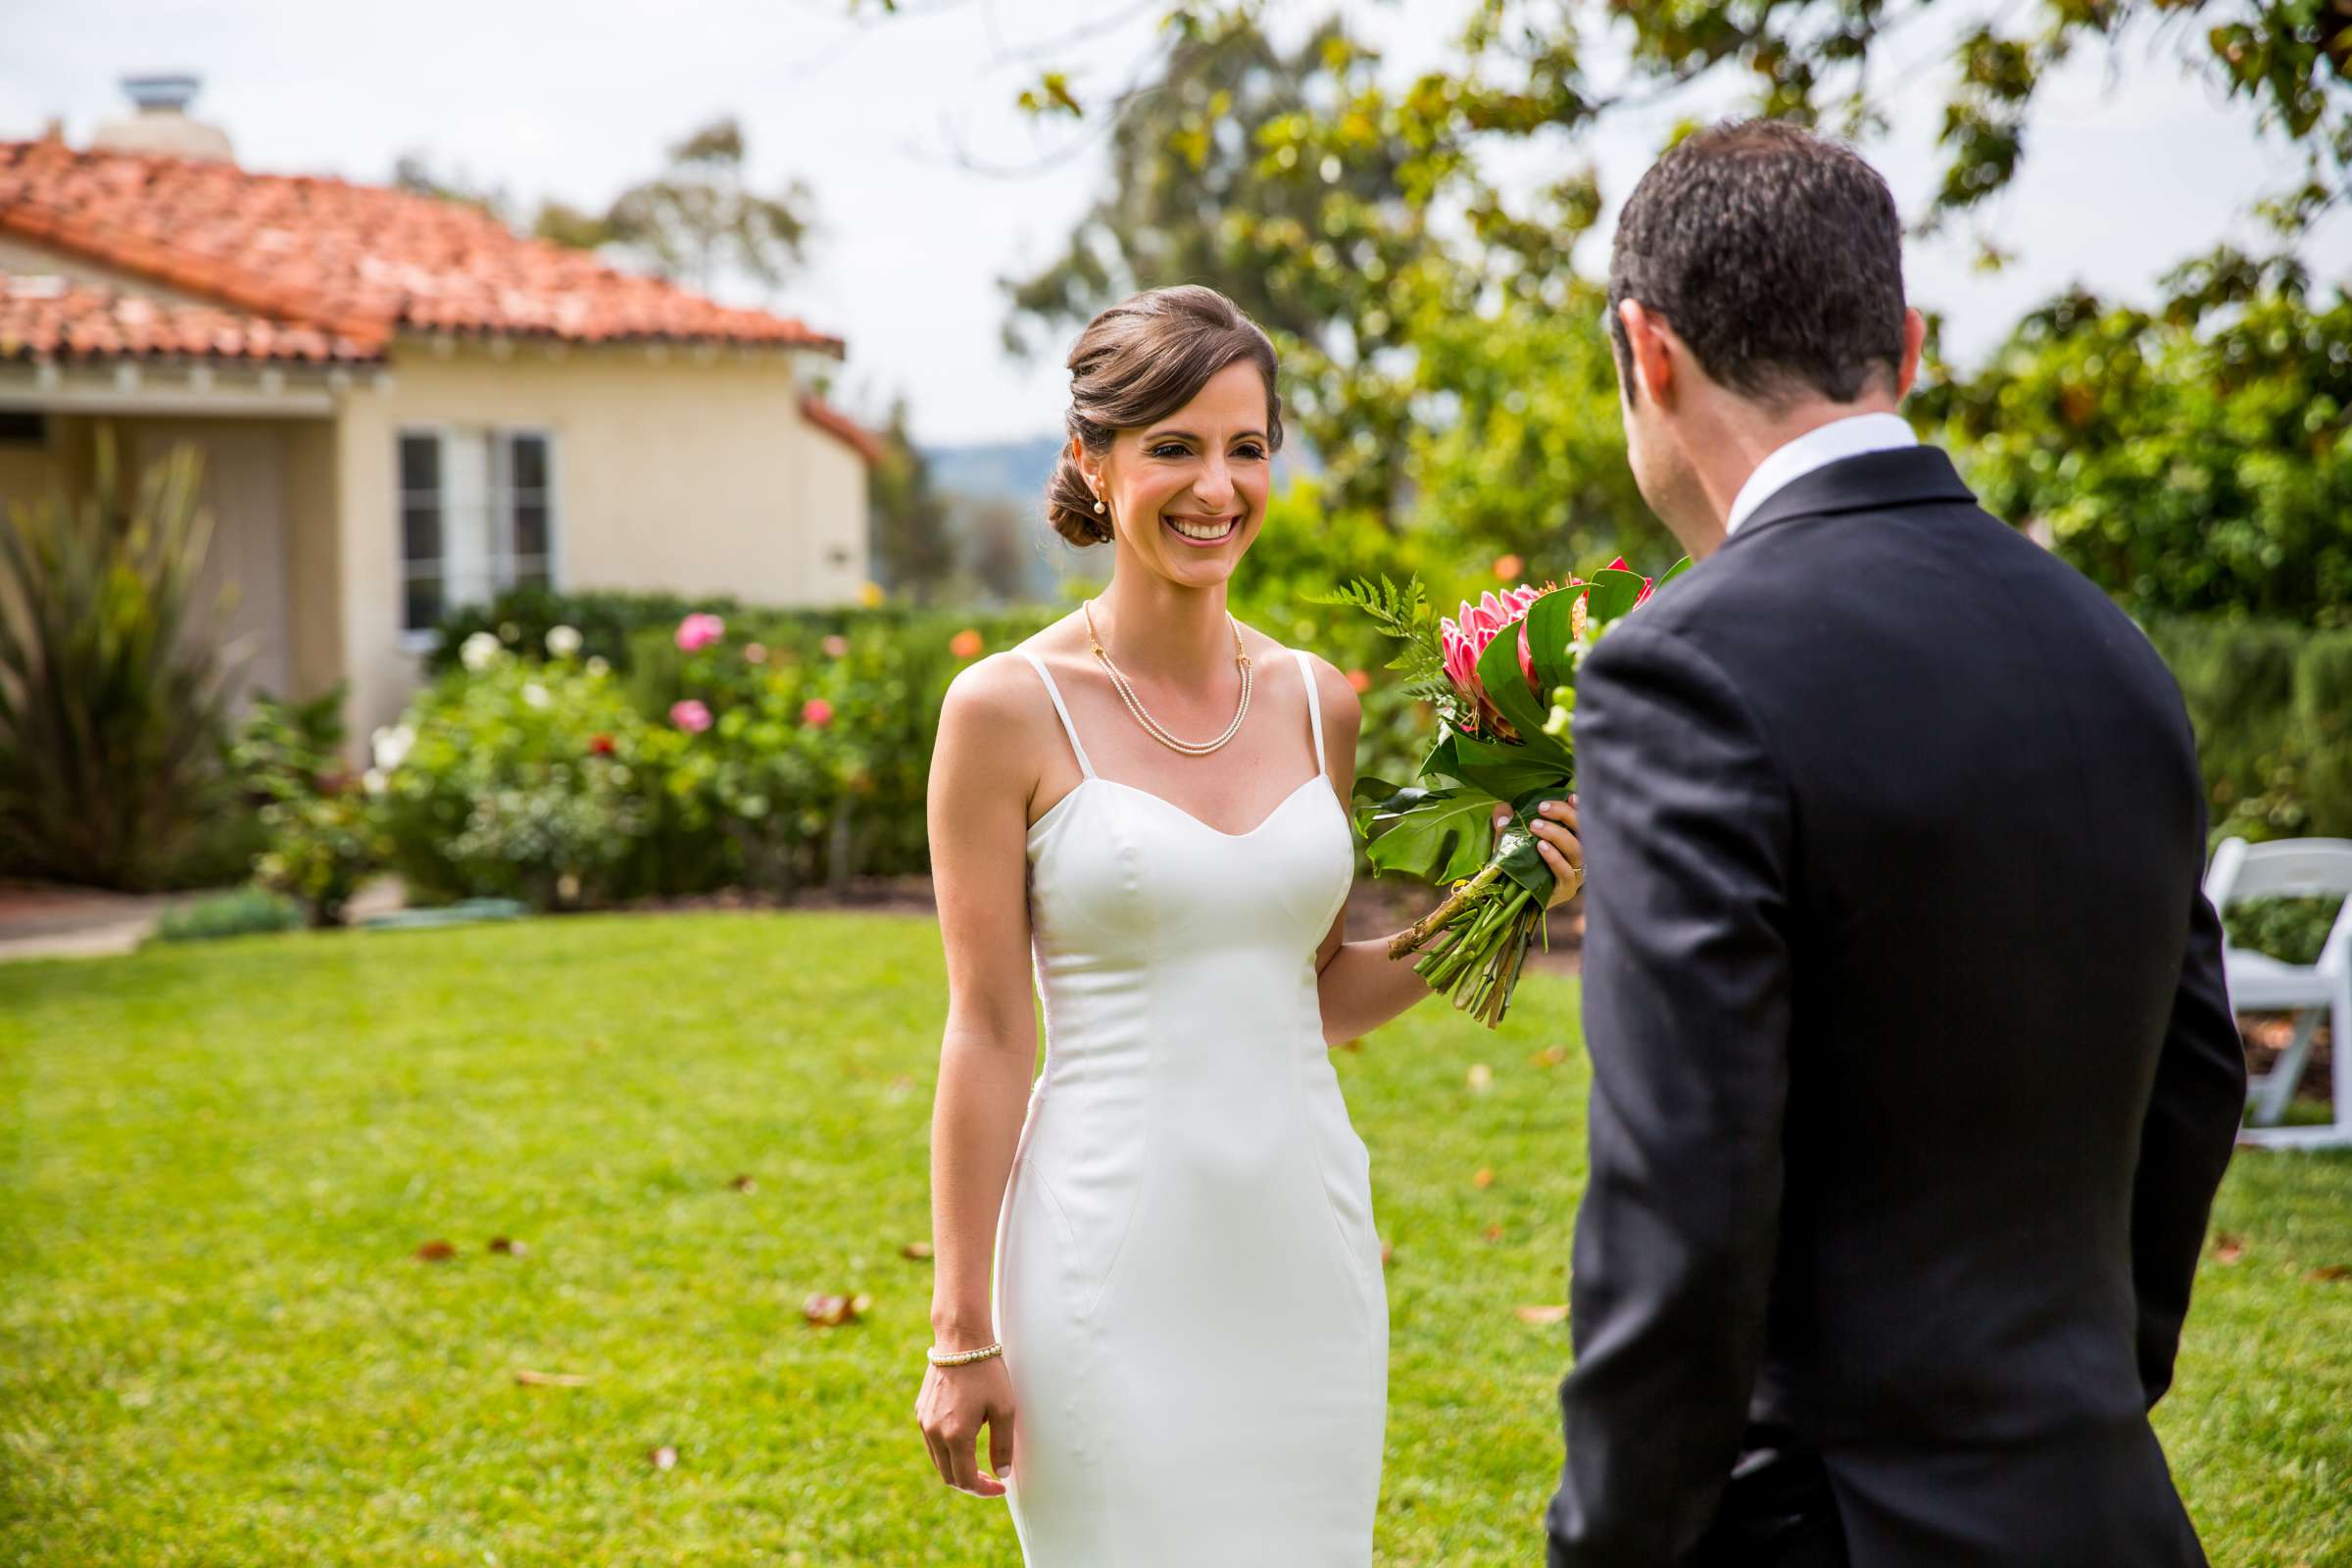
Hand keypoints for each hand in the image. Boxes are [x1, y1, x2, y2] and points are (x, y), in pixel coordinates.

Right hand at [916, 1354, 1016, 1497]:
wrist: (960, 1340)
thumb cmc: (987, 1372)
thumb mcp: (1004, 1409)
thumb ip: (1002, 1446)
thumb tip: (1001, 1474)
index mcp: (956, 1435)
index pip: (966, 1480)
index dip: (984, 1490)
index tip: (1000, 1487)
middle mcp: (934, 1433)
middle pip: (949, 1476)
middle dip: (971, 1483)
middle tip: (992, 1478)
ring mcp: (923, 1422)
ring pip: (938, 1461)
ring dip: (958, 1469)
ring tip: (979, 1462)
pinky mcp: (920, 1412)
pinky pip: (931, 1443)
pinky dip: (947, 1452)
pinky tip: (965, 1441)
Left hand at [1496, 794, 1582, 909]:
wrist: (1510, 901)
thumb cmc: (1517, 867)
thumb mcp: (1510, 843)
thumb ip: (1507, 826)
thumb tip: (1502, 808)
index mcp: (1572, 842)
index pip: (1583, 822)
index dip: (1579, 808)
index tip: (1569, 796)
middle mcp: (1580, 858)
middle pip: (1584, 832)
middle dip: (1565, 815)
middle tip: (1542, 808)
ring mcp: (1576, 875)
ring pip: (1577, 851)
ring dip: (1557, 835)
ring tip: (1535, 826)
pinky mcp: (1566, 890)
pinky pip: (1566, 873)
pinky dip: (1554, 858)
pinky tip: (1541, 847)